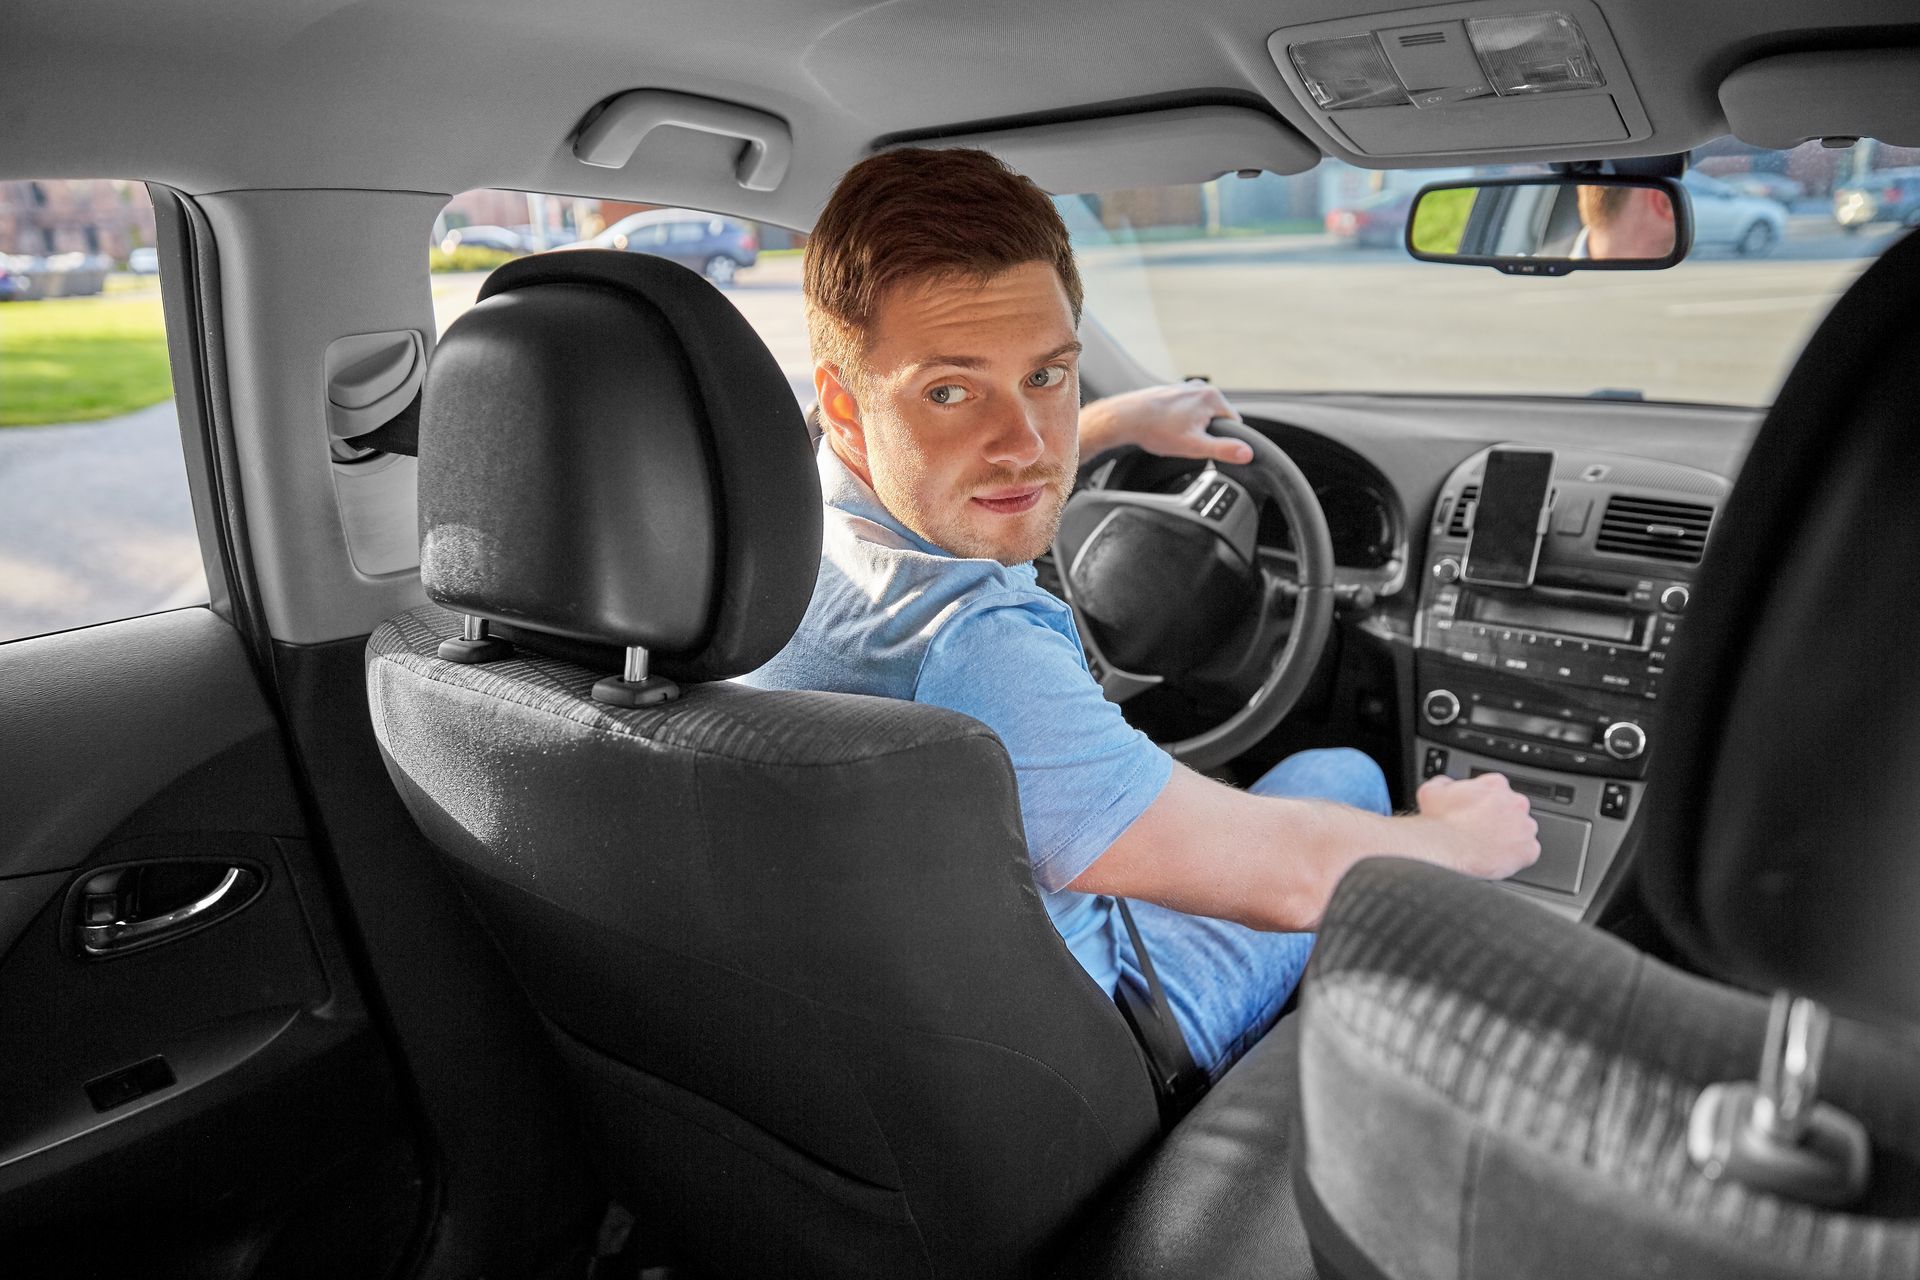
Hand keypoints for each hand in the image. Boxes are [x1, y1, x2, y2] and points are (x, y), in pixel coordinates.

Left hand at [1079, 379, 1252, 464]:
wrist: (1125, 418)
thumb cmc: (1156, 429)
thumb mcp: (1194, 446)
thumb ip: (1224, 449)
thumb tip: (1247, 453)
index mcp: (1212, 396)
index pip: (1234, 423)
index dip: (1224, 440)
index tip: (1207, 447)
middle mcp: (1200, 387)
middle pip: (1216, 418)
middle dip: (1205, 433)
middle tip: (1186, 442)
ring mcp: (1185, 387)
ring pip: (1199, 415)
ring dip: (1191, 427)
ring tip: (1173, 435)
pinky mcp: (1172, 392)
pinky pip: (1185, 410)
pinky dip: (1179, 421)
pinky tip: (1165, 429)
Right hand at [1406, 773, 1539, 880]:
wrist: (1444, 850)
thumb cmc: (1439, 823)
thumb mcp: (1431, 790)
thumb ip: (1445, 783)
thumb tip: (1446, 785)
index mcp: (1495, 785)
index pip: (1497, 788)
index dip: (1485, 800)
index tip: (1477, 809)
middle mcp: (1514, 803)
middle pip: (1513, 808)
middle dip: (1500, 817)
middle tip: (1481, 829)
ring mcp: (1524, 827)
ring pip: (1522, 830)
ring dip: (1510, 836)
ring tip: (1489, 846)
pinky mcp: (1528, 850)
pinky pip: (1528, 853)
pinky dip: (1516, 856)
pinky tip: (1499, 858)